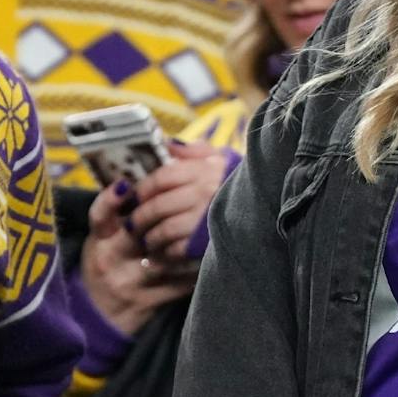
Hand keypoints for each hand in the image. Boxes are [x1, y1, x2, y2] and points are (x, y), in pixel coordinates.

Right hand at [80, 184, 198, 336]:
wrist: (98, 317)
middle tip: (189, 201)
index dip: (110, 199)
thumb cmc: (109, 266)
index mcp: (99, 240)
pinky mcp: (146, 302)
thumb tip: (148, 179)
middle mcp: (109, 260)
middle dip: (161, 217)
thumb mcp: (104, 240)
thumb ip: (121, 213)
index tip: (126, 185)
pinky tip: (208, 257)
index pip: (99, 216)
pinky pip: (177, 283)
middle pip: (134, 234)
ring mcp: (127, 282)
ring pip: (161, 259)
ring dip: (184, 244)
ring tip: (206, 228)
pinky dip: (194, 269)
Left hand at [126, 143, 232, 260]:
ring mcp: (206, 219)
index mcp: (204, 170)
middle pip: (157, 206)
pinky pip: (178, 250)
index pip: (161, 178)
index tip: (134, 197)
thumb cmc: (233, 184)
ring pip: (164, 230)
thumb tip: (165, 143)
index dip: (142, 189)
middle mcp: (205, 193)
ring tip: (147, 240)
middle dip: (140, 217)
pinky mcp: (208, 243)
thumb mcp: (218, 160)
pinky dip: (167, 253)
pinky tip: (164, 252)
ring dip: (151, 237)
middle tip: (133, 223)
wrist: (264, 208)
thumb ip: (191, 151)